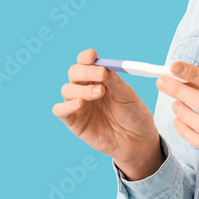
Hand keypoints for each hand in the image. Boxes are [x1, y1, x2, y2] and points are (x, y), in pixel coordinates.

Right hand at [52, 49, 160, 170]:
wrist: (137, 142)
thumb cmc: (134, 117)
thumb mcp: (129, 97)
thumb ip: (116, 82)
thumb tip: (105, 66)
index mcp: (99, 79)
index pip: (86, 62)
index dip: (86, 57)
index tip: (93, 56)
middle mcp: (86, 89)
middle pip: (74, 73)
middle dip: (85, 71)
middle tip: (101, 74)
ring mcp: (79, 105)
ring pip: (67, 89)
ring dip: (81, 89)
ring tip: (99, 93)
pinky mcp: (74, 122)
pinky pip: (60, 110)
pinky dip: (66, 105)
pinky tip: (79, 104)